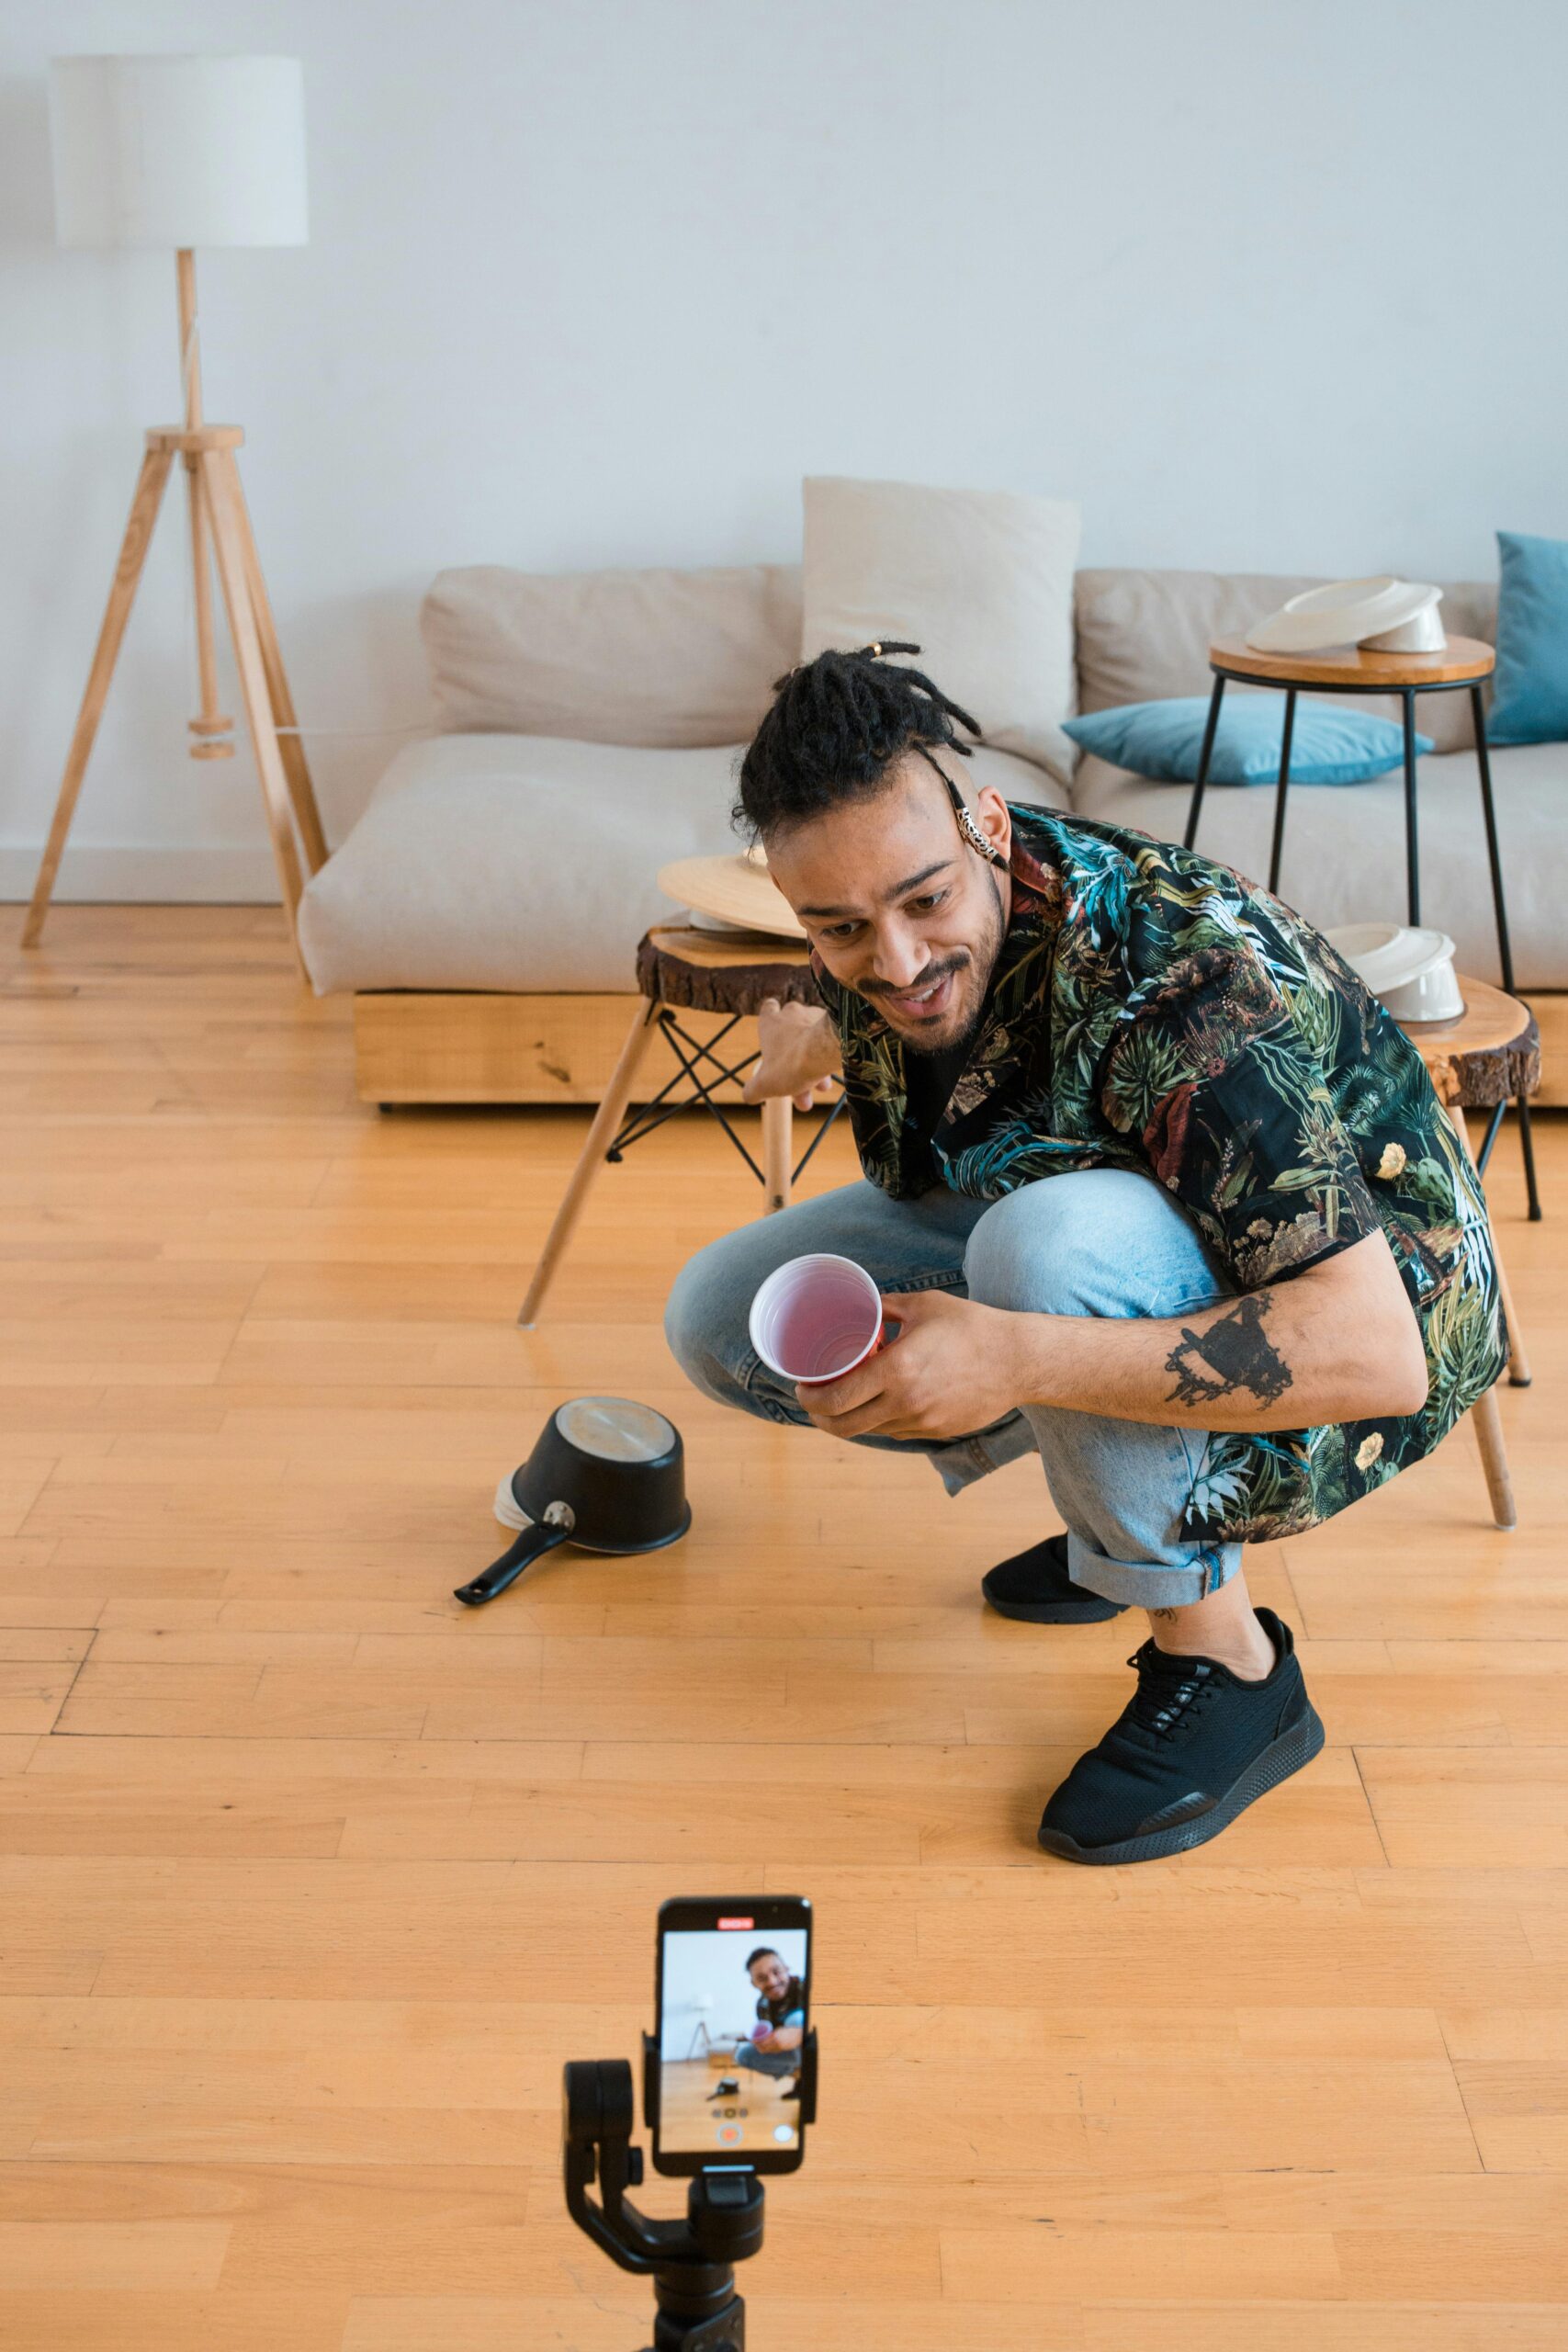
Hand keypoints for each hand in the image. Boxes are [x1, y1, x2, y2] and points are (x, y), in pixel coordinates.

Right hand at [743, 997, 841, 1111]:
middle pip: (792, 1037)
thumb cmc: (790, 1064)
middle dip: (796, 1065)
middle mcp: (792, 1013)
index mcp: (770, 1022)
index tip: (774, 1038)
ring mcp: (814, 1015)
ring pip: (812, 1040)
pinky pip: (829, 1039)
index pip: (768, 1008)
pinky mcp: (834, 1022)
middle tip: (802, 1088)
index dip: (771, 1022)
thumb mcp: (765, 1085)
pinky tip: (831, 1073)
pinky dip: (828, 1055)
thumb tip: (749, 1095)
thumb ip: (753, 1090)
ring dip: (814, 1063)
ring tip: (822, 1087)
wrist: (825, 1050)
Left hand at [798, 1290, 1024, 1441]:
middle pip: (844, 1426)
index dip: (810, 1399)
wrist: (1019, 1361)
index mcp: (897, 1371)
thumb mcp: (923, 1305)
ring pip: (870, 1430)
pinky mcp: (937, 1432)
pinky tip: (880, 1402)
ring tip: (844, 1399)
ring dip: (850, 1419)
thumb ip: (885, 1305)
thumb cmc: (971, 1327)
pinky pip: (896, 1431)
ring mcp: (922, 1422)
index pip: (836, 1399)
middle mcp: (905, 1403)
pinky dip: (880, 1420)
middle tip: (812, 1401)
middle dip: (819, 1418)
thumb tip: (858, 1302)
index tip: (801, 1388)